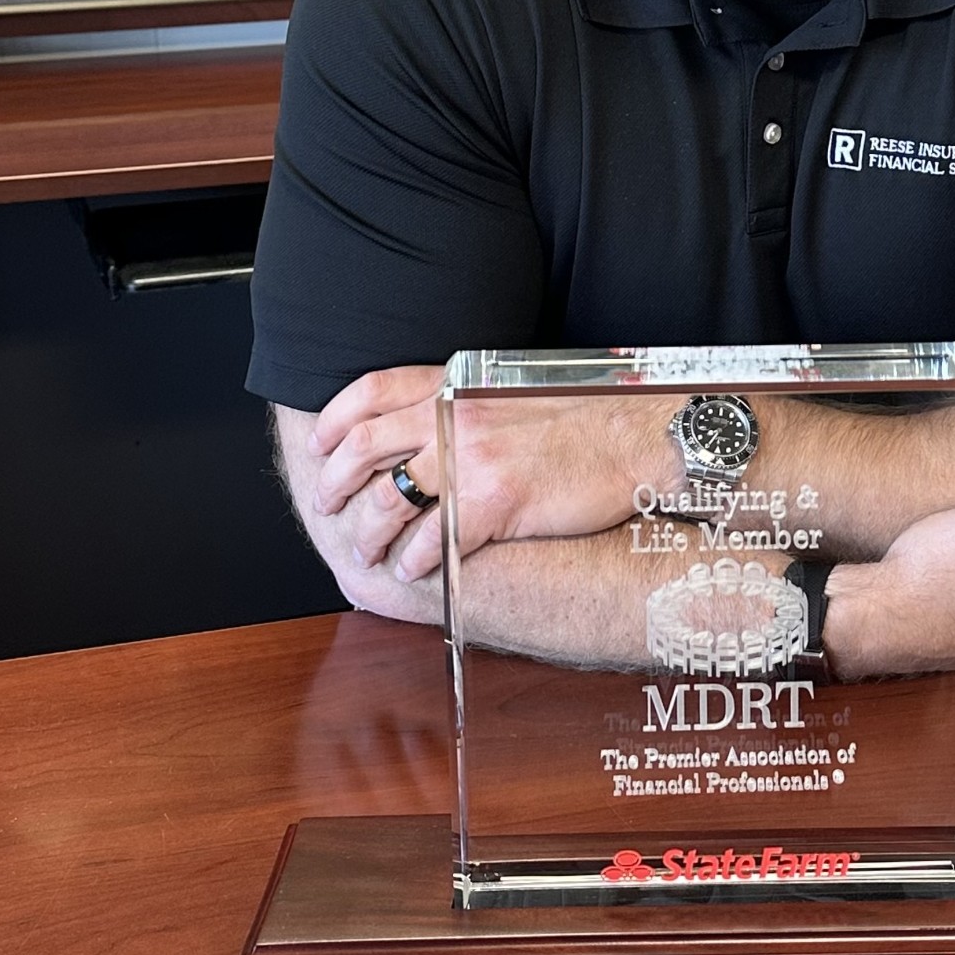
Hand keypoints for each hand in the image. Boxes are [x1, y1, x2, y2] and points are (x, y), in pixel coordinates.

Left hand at [308, 370, 669, 580]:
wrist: (633, 436)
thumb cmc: (582, 416)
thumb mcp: (511, 389)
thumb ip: (462, 401)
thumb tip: (423, 424)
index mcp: (456, 385)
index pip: (371, 391)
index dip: (335, 420)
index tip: (320, 444)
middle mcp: (454, 415)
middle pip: (365, 447)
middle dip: (335, 482)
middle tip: (327, 506)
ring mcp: (472, 458)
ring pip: (390, 500)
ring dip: (368, 533)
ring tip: (366, 552)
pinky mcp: (494, 502)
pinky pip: (432, 539)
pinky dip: (412, 560)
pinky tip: (412, 570)